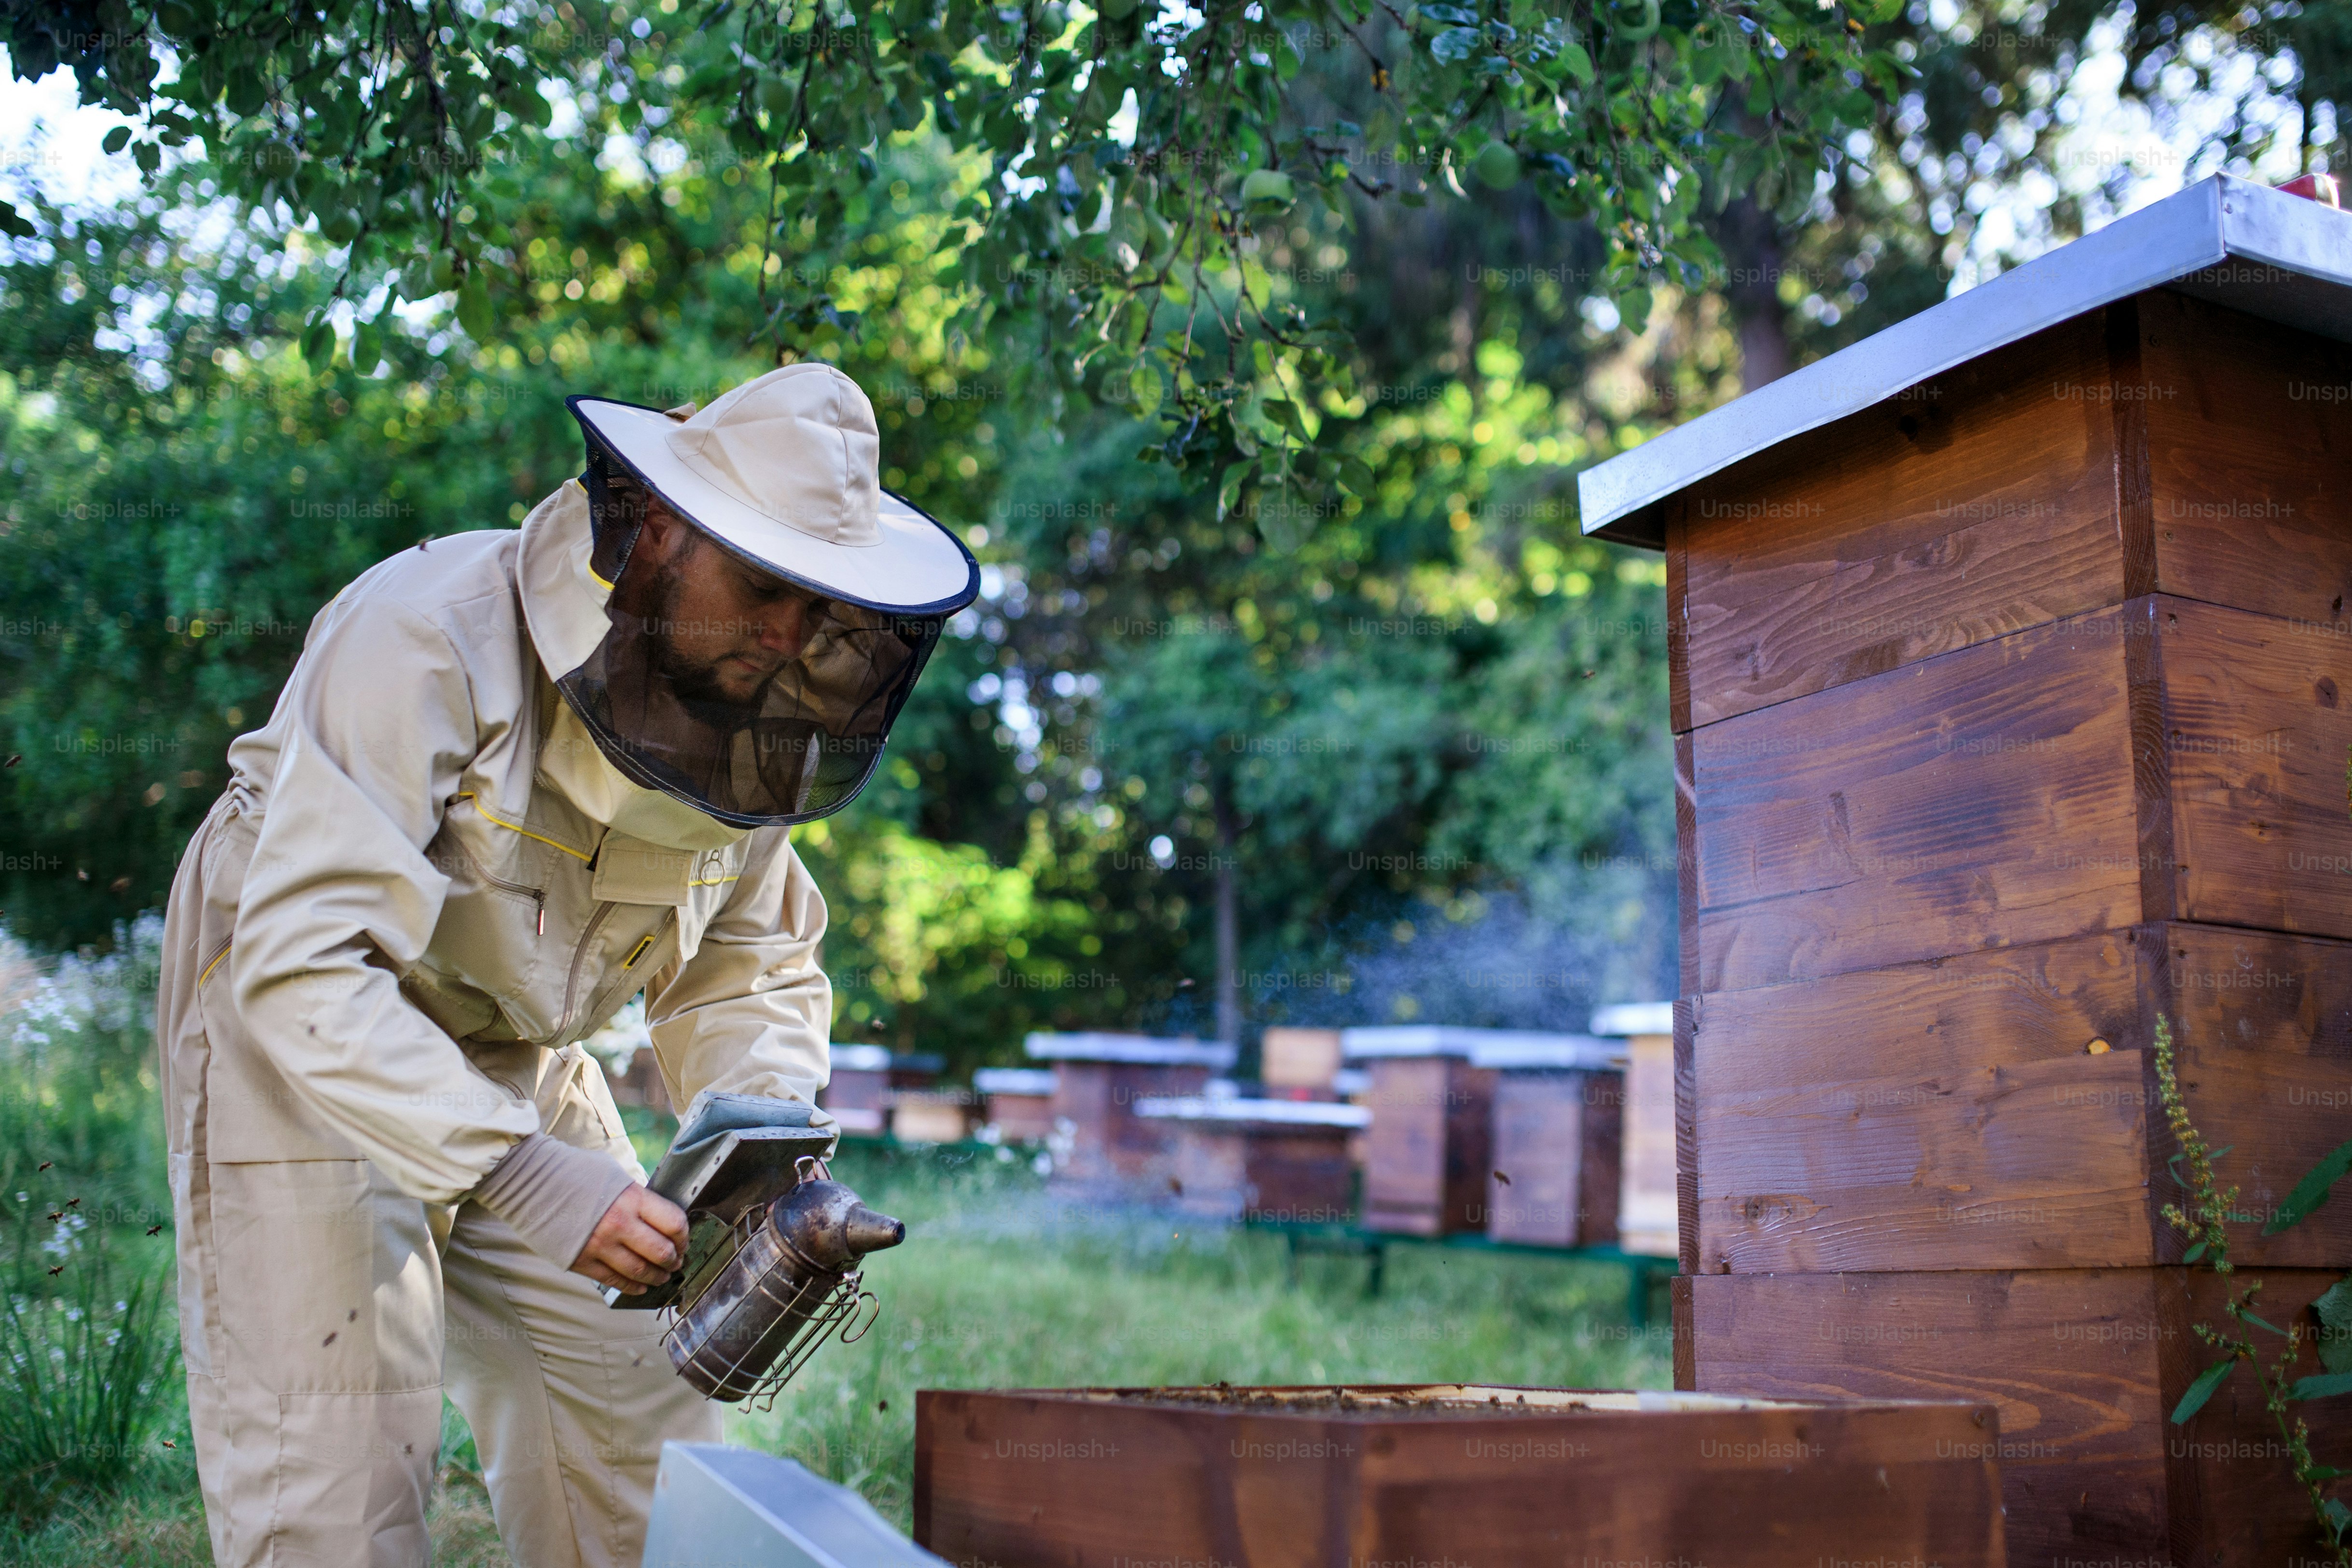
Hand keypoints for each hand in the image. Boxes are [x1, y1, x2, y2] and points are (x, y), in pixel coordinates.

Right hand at [571, 1183, 687, 1294]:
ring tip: (662, 1276)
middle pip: (661, 1252)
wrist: (531, 1184)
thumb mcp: (614, 1176)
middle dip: (673, 1260)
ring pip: (639, 1271)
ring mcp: (600, 1245)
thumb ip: (636, 1197)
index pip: (673, 1223)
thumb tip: (657, 1214)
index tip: (682, 1241)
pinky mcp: (581, 1262)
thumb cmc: (573, 1174)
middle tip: (676, 1262)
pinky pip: (614, 1280)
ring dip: (656, 1277)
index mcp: (631, 1198)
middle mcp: (619, 1224)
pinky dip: (632, 1286)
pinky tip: (640, 1286)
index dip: (683, 1236)